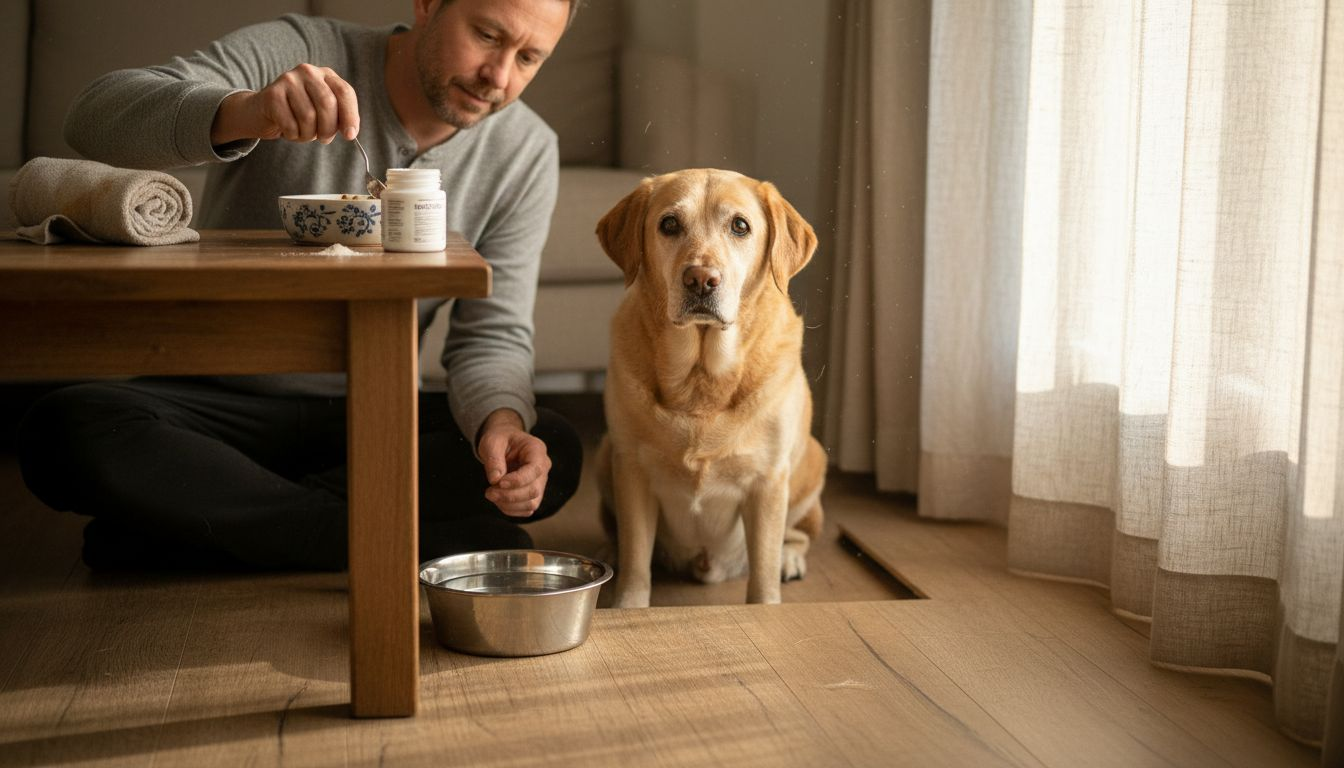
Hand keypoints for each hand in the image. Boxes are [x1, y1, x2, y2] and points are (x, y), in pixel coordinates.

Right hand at [211, 64, 358, 145]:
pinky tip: (288, 131)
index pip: (345, 92)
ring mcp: (288, 80)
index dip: (350, 115)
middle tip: (323, 139)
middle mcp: (308, 72)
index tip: (350, 135)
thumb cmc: (298, 114)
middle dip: (328, 128)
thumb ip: (338, 117)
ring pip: (308, 117)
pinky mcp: (272, 94)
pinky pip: (290, 124)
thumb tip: (350, 132)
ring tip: (302, 133)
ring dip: (308, 134)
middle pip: (327, 104)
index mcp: (325, 75)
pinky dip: (293, 135)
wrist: (262, 112)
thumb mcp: (323, 112)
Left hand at [476, 409, 551, 516]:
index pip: (535, 470)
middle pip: (534, 490)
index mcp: (537, 450)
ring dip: (509, 504)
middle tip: (488, 492)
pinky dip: (510, 509)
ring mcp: (540, 483)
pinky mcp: (533, 495)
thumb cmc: (500, 439)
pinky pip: (526, 510)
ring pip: (531, 503)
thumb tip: (495, 480)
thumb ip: (494, 458)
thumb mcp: (492, 442)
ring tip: (491, 494)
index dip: (517, 480)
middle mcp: (543, 468)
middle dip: (509, 495)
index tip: (498, 482)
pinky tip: (498, 499)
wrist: (504, 444)